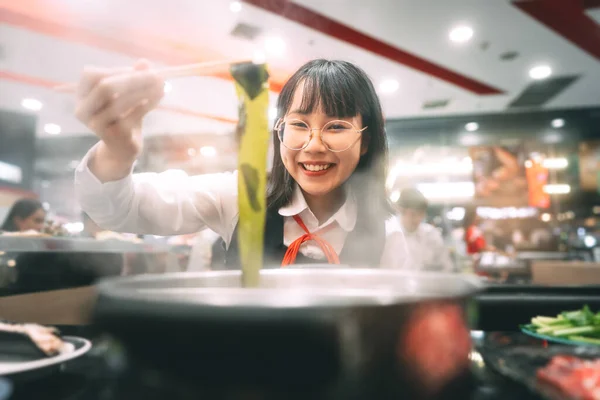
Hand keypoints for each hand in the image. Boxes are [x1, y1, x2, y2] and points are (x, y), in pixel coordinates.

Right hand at [74, 59, 163, 178]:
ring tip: (162, 86)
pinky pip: (131, 116)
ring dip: (144, 91)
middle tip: (157, 75)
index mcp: (82, 96)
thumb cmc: (123, 116)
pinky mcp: (112, 135)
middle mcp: (83, 110)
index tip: (139, 70)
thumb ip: (133, 78)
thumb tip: (145, 62)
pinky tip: (159, 98)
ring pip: (119, 102)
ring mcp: (96, 124)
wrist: (122, 148)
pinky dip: (147, 105)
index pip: (92, 75)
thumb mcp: (127, 95)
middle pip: (105, 87)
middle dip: (133, 79)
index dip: (116, 70)